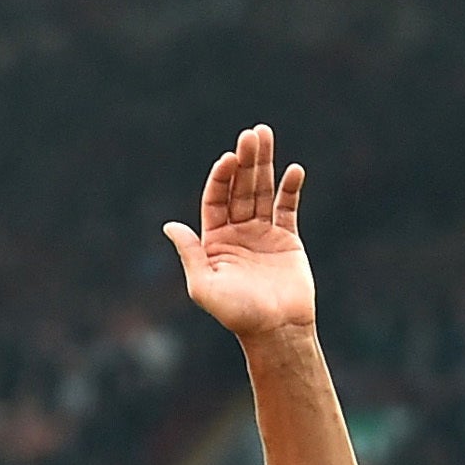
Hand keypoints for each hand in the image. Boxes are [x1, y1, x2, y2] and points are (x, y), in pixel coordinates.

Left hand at [161, 125, 314, 342]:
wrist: (276, 330)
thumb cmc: (236, 314)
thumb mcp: (203, 286)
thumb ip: (190, 253)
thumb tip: (170, 226)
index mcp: (215, 241)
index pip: (216, 200)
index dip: (221, 178)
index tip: (228, 159)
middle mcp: (238, 233)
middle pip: (240, 189)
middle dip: (246, 162)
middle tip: (252, 134)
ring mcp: (264, 234)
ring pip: (263, 191)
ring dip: (265, 164)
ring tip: (265, 136)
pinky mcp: (288, 240)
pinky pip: (288, 209)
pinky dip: (291, 189)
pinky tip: (294, 170)